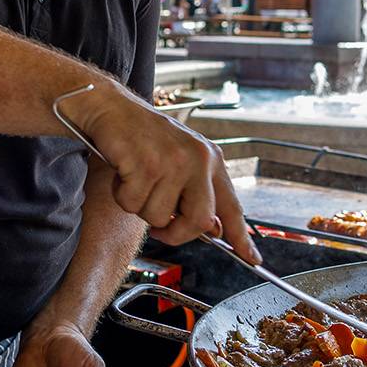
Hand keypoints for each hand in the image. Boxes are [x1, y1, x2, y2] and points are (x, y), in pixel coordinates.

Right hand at [61, 82, 258, 262]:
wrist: (114, 108)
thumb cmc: (145, 138)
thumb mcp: (181, 160)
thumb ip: (197, 193)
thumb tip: (213, 229)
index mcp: (211, 160)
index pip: (232, 205)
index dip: (241, 236)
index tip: (252, 258)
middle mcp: (198, 160)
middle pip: (199, 222)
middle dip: (176, 233)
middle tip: (160, 226)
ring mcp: (173, 163)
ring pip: (160, 217)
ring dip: (141, 206)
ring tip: (137, 179)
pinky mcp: (146, 165)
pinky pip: (133, 205)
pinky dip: (122, 195)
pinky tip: (124, 172)